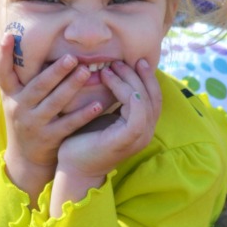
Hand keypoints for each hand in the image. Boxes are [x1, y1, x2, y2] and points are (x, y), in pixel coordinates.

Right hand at [0, 33, 106, 204]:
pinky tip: (97, 103)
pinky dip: (83, 114)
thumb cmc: (26, 117)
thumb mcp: (15, 97)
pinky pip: (69, 124)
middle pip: (37, 87)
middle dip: (55, 72)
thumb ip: (19, 75)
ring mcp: (34, 124)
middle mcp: (20, 108)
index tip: (9, 35)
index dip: (3, 54)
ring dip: (71, 87)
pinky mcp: (49, 139)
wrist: (25, 159)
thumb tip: (15, 36)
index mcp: (11, 94)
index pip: (2, 72)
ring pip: (54, 103)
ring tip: (86, 72)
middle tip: (72, 57)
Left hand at [50, 59, 162, 215]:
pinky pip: (135, 108)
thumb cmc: (84, 140)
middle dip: (141, 75)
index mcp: (142, 127)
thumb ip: (113, 99)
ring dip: (129, 79)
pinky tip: (107, 78)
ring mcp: (139, 137)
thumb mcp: (102, 114)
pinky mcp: (128, 138)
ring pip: (144, 99)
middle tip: (125, 59)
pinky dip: (123, 89)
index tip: (135, 60)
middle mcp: (145, 132)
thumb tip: (112, 70)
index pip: (153, 98)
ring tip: (111, 67)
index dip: (147, 78)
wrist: (73, 167)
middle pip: (153, 96)